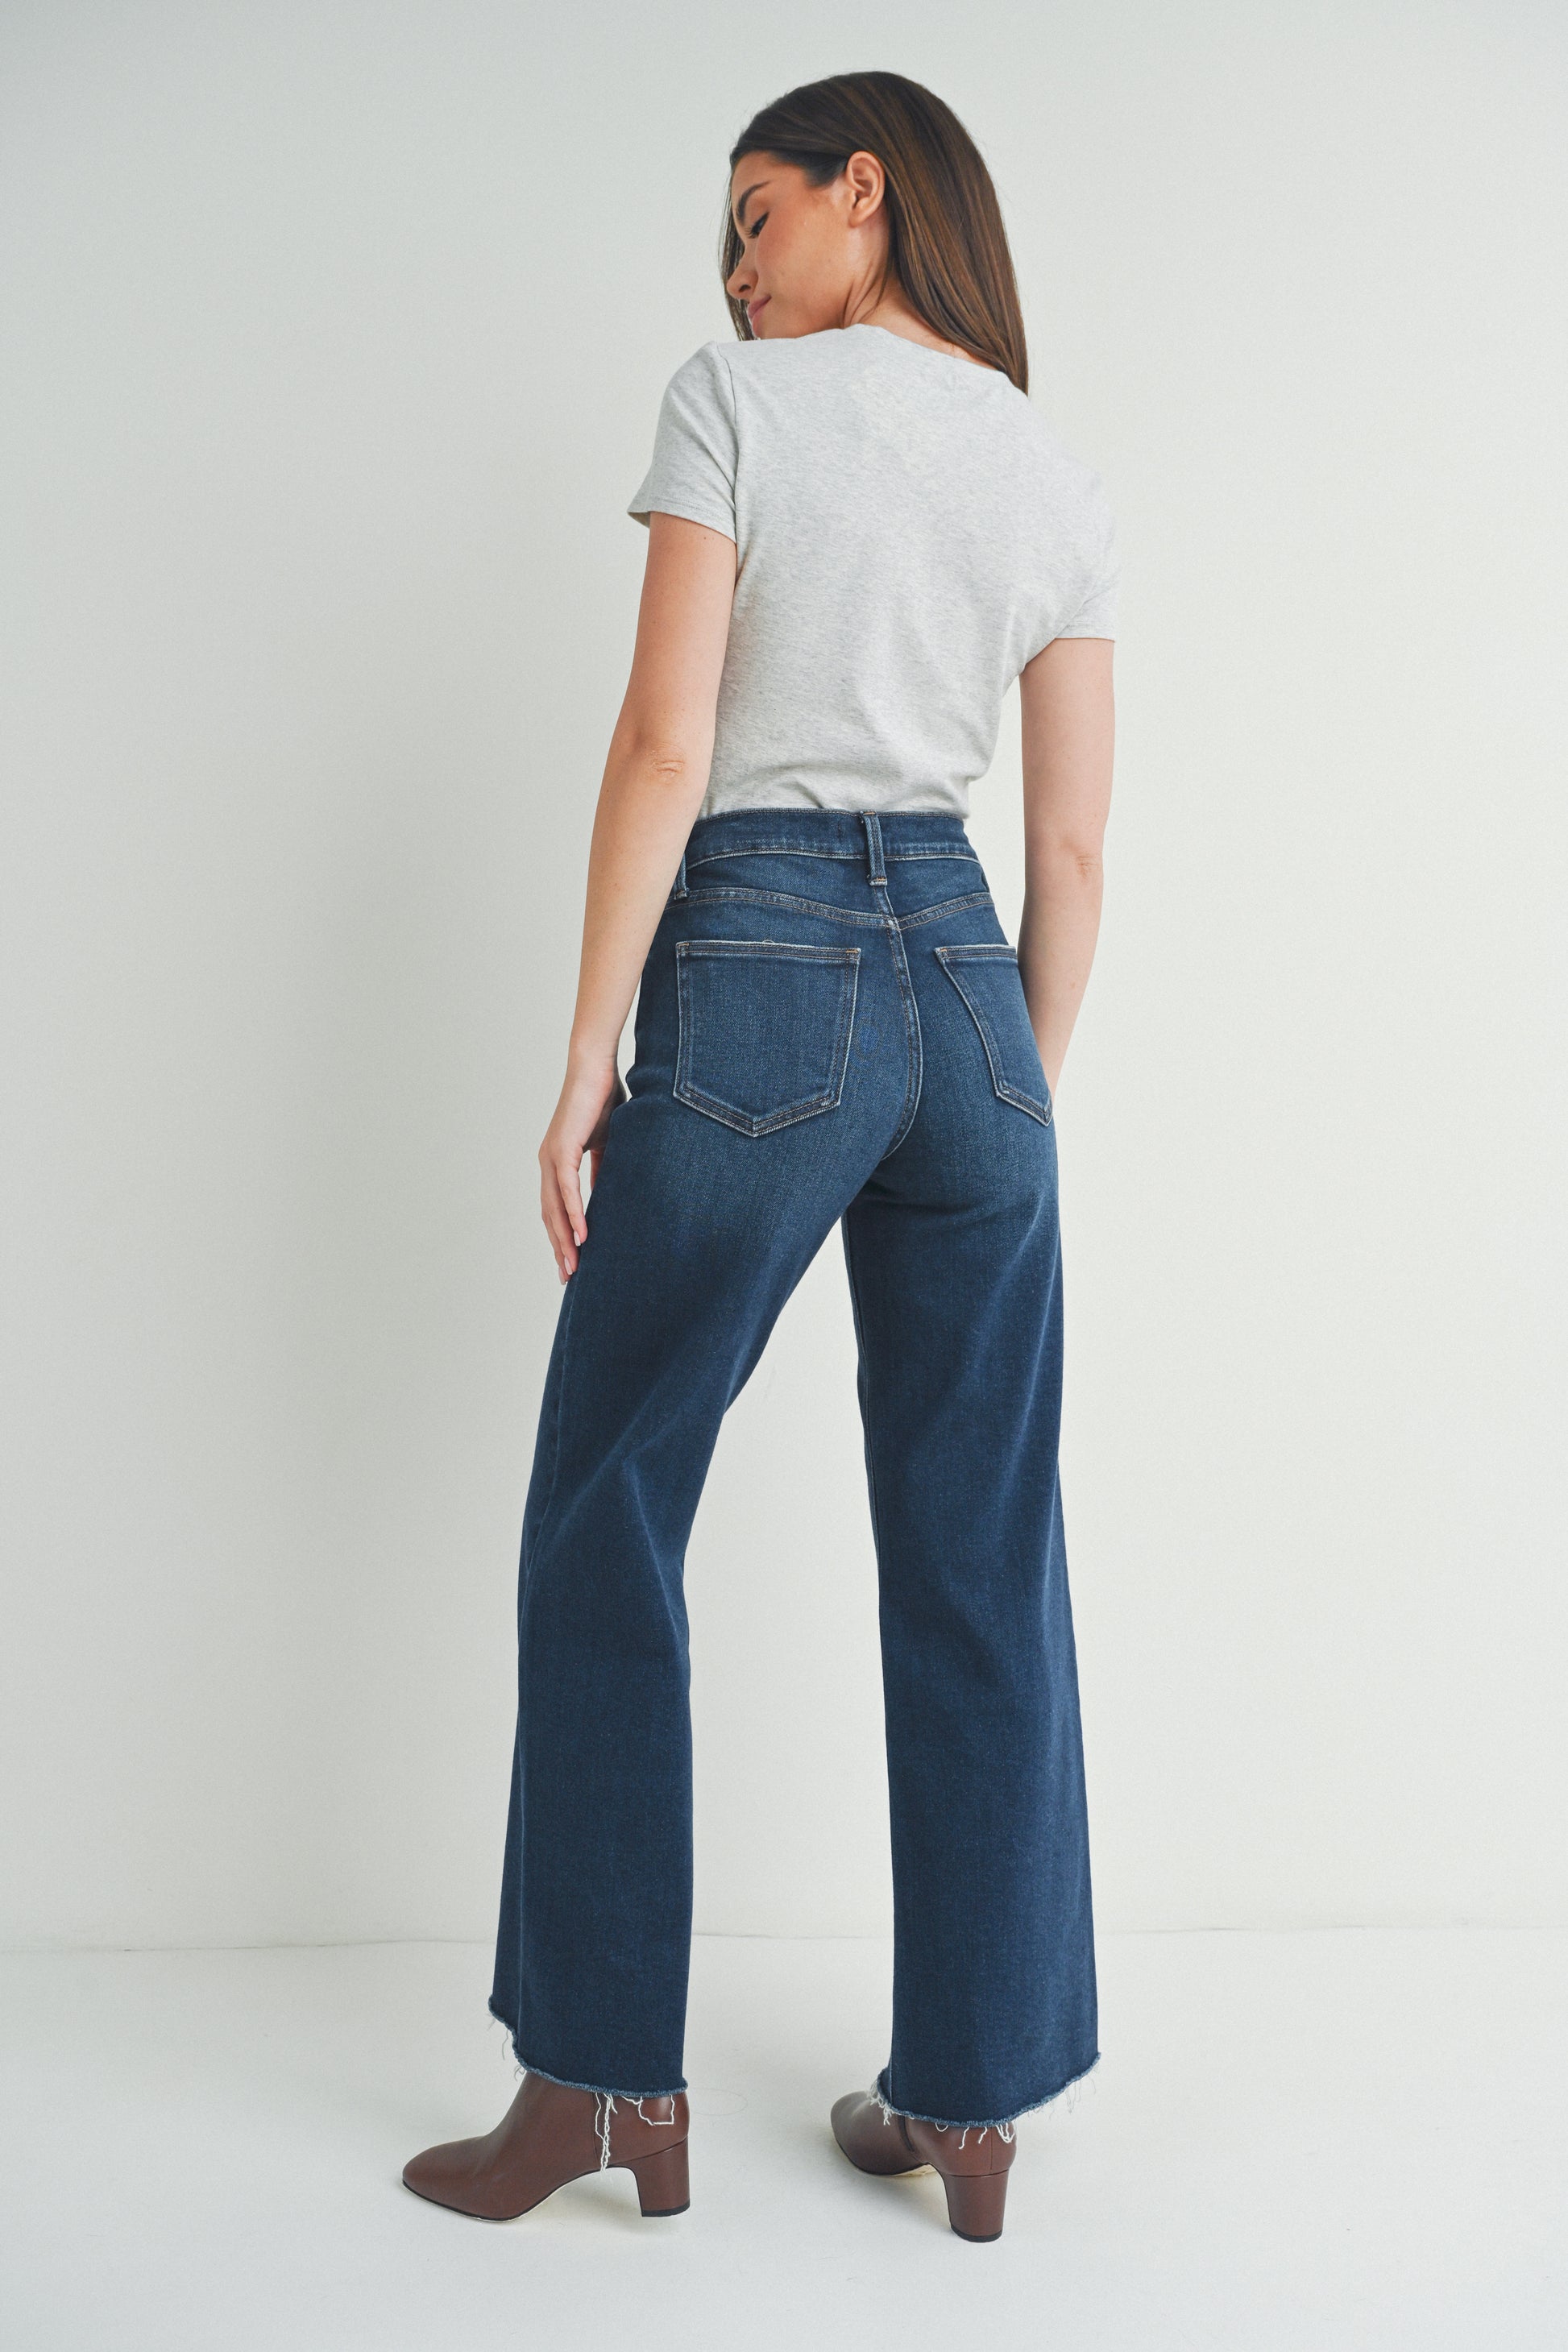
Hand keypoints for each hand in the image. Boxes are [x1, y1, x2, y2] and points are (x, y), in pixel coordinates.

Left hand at [538, 1054, 628, 1282]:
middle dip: (559, 1249)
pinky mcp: (562, 1148)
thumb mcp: (607, 1143)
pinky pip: (567, 1190)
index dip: (562, 1236)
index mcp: (557, 1162)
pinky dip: (573, 1214)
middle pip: (550, 1216)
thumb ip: (602, 1169)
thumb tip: (605, 1194)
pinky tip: (582, 1236)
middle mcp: (548, 1162)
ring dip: (564, 1240)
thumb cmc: (602, 1099)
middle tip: (569, 1278)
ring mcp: (551, 1156)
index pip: (556, 1209)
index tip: (571, 1263)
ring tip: (574, 1267)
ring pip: (555, 1209)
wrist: (595, 1068)